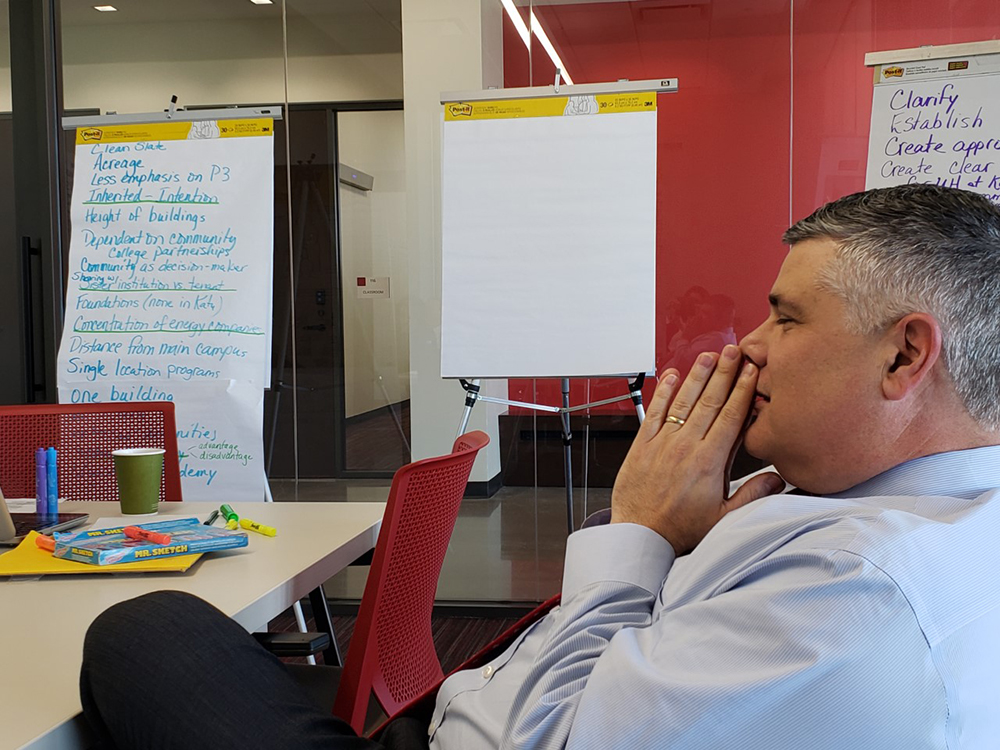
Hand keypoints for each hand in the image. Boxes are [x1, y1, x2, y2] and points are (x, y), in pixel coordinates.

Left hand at [611, 345, 783, 554]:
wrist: (640, 537)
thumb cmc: (680, 530)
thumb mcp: (724, 518)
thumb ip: (752, 494)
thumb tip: (779, 477)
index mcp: (708, 461)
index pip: (731, 416)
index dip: (743, 390)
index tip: (752, 370)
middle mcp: (685, 446)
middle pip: (710, 401)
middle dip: (724, 373)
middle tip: (735, 350)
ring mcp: (662, 443)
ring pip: (683, 402)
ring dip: (697, 376)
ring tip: (709, 356)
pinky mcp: (641, 445)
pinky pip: (654, 412)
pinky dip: (662, 392)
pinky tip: (671, 375)